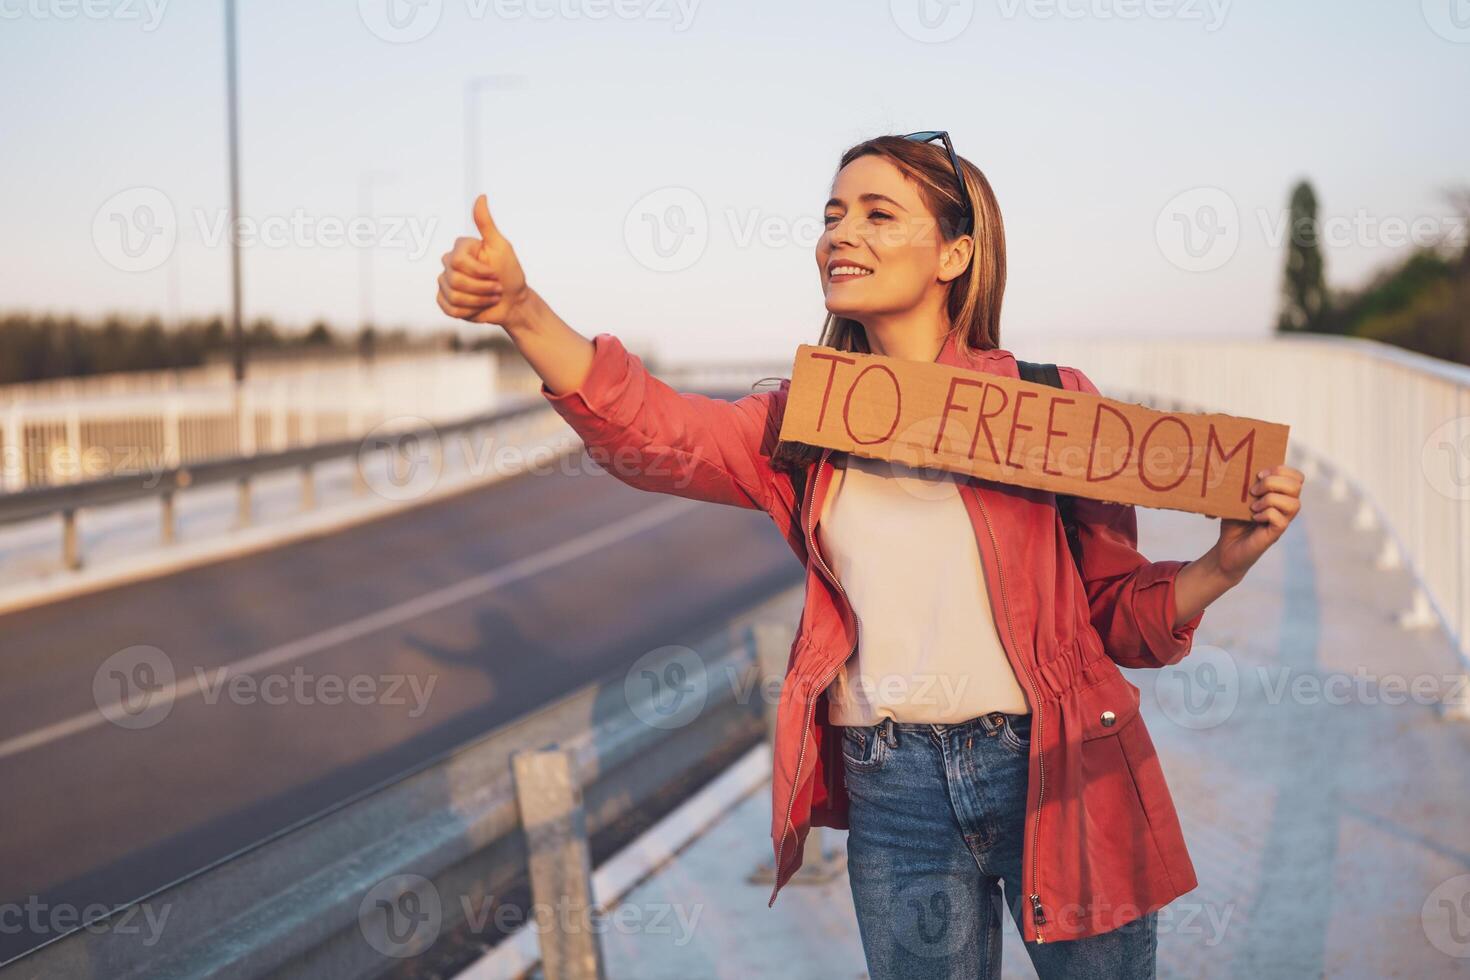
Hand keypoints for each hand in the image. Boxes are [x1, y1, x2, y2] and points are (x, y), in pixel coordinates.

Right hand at [436, 194, 529, 327]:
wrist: (513, 302)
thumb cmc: (510, 273)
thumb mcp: (501, 247)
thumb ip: (486, 224)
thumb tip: (481, 196)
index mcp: (461, 248)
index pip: (459, 261)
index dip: (480, 272)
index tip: (496, 273)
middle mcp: (449, 263)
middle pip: (455, 280)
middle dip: (482, 289)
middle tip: (497, 289)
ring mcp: (445, 282)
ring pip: (453, 296)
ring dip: (478, 301)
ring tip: (491, 298)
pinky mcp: (445, 300)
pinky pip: (448, 308)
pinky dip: (468, 311)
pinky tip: (478, 308)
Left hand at [1214, 464, 1304, 580]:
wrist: (1225, 549)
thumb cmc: (1233, 521)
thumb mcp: (1237, 497)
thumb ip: (1242, 483)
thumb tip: (1234, 467)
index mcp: (1280, 495)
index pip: (1297, 477)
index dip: (1281, 470)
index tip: (1258, 473)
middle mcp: (1286, 507)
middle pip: (1297, 486)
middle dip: (1273, 482)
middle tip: (1253, 490)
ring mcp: (1283, 521)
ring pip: (1294, 503)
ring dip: (1270, 499)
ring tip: (1253, 506)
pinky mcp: (1275, 534)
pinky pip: (1281, 519)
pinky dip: (1266, 514)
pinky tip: (1253, 517)